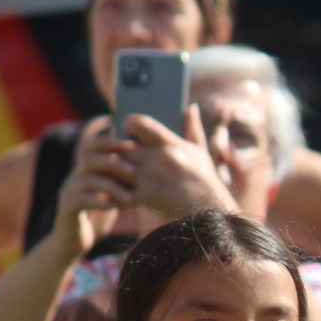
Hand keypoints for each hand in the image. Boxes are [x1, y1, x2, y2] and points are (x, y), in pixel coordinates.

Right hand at [52, 125, 138, 255]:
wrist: (73, 241)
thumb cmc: (96, 216)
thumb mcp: (110, 195)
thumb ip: (120, 180)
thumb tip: (144, 167)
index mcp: (84, 171)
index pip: (90, 146)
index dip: (107, 142)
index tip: (129, 145)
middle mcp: (74, 178)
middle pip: (89, 159)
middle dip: (112, 162)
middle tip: (132, 171)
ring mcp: (68, 192)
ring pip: (87, 180)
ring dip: (110, 186)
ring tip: (129, 196)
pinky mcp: (67, 209)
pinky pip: (81, 200)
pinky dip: (99, 202)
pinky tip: (113, 207)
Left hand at [123, 107, 237, 218]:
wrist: (209, 213)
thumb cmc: (205, 181)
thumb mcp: (201, 151)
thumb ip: (192, 128)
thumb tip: (191, 106)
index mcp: (170, 143)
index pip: (140, 122)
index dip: (129, 123)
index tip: (129, 129)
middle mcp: (158, 158)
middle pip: (122, 145)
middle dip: (116, 149)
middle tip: (115, 153)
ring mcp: (150, 178)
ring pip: (117, 166)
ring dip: (112, 169)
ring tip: (111, 171)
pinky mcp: (145, 197)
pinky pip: (120, 191)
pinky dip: (114, 192)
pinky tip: (113, 192)